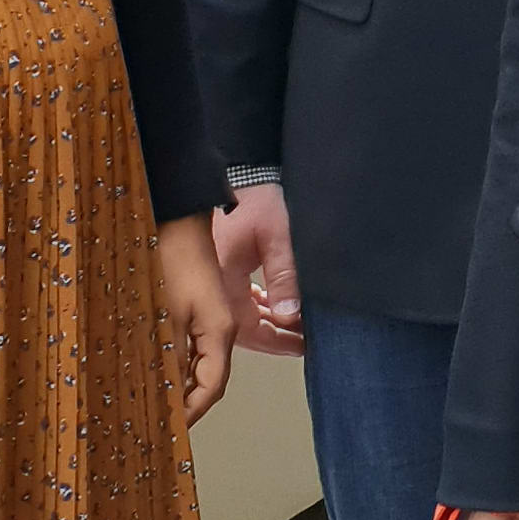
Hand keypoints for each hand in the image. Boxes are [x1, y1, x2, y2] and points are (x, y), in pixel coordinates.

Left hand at [156, 214, 236, 425]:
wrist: (175, 218)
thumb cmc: (171, 261)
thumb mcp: (165, 314)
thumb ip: (169, 356)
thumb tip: (167, 395)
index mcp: (220, 332)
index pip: (212, 387)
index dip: (192, 413)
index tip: (169, 432)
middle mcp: (219, 330)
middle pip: (208, 379)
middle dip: (185, 404)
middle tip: (155, 425)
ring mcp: (209, 319)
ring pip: (197, 364)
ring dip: (177, 385)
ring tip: (150, 404)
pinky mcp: (195, 310)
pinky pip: (188, 347)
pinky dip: (172, 364)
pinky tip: (152, 370)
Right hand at [213, 178, 308, 356]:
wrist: (241, 173)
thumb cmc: (258, 200)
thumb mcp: (278, 237)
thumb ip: (283, 276)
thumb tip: (289, 315)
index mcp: (222, 278)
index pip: (247, 327)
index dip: (275, 341)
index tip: (301, 346)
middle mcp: (214, 284)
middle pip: (242, 327)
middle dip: (275, 335)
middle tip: (304, 340)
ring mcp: (216, 276)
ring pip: (241, 314)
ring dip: (269, 321)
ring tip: (297, 324)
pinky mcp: (222, 267)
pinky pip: (239, 298)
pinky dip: (260, 306)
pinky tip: (277, 305)